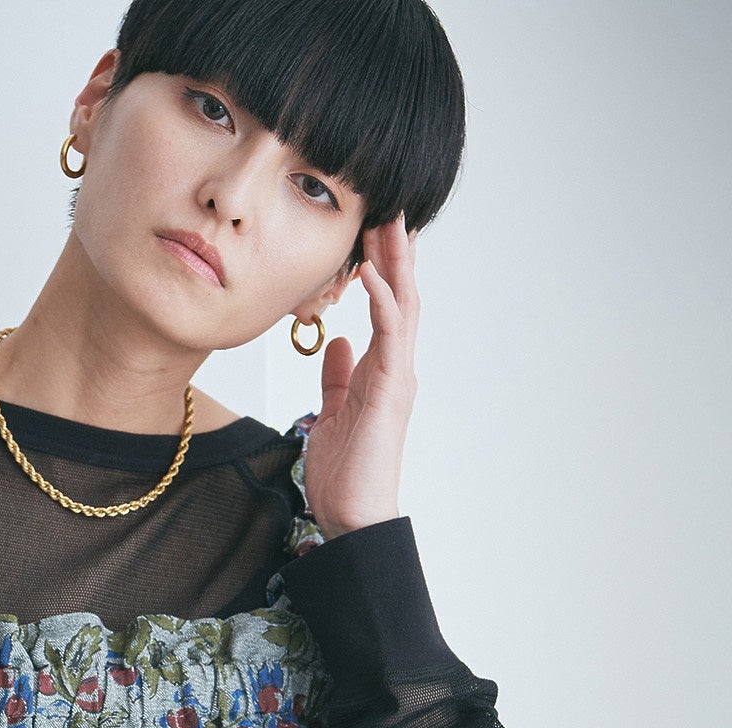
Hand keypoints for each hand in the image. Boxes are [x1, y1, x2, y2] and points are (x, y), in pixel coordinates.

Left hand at [299, 214, 420, 537]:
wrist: (353, 518)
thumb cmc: (344, 475)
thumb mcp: (329, 414)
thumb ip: (336, 378)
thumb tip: (335, 343)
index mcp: (380, 371)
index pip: (384, 307)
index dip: (380, 266)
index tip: (369, 228)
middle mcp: (394, 368)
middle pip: (400, 296)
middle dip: (393, 251)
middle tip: (386, 204)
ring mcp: (397, 378)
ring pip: (403, 307)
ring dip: (394, 264)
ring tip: (387, 222)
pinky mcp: (391, 392)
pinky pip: (390, 338)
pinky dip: (382, 304)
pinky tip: (373, 276)